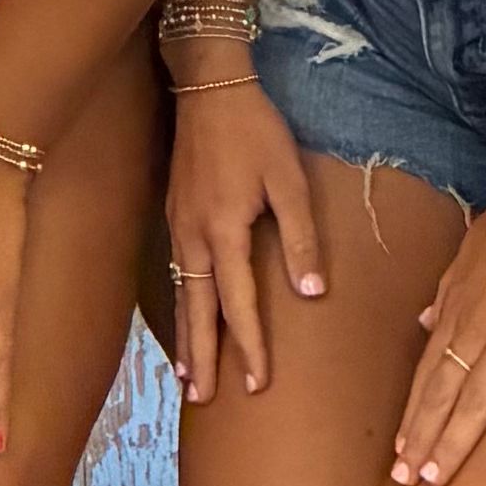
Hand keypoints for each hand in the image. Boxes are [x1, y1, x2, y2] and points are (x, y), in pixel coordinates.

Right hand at [163, 77, 325, 399]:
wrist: (208, 86)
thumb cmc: (255, 130)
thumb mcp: (288, 178)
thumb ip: (300, 238)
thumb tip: (311, 295)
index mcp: (223, 231)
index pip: (238, 304)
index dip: (249, 347)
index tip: (258, 385)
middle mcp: (194, 237)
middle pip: (198, 310)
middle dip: (203, 356)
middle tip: (203, 400)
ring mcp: (178, 226)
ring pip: (181, 294)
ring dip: (185, 336)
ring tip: (187, 376)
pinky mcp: (174, 214)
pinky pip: (176, 273)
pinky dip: (179, 304)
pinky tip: (184, 314)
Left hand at [394, 192, 485, 485]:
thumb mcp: (463, 257)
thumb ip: (443, 295)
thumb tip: (424, 324)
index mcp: (454, 313)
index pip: (425, 374)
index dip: (413, 415)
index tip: (400, 449)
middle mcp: (475, 334)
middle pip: (441, 395)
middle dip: (422, 439)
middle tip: (406, 480)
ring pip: (475, 403)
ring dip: (454, 442)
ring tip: (437, 479)